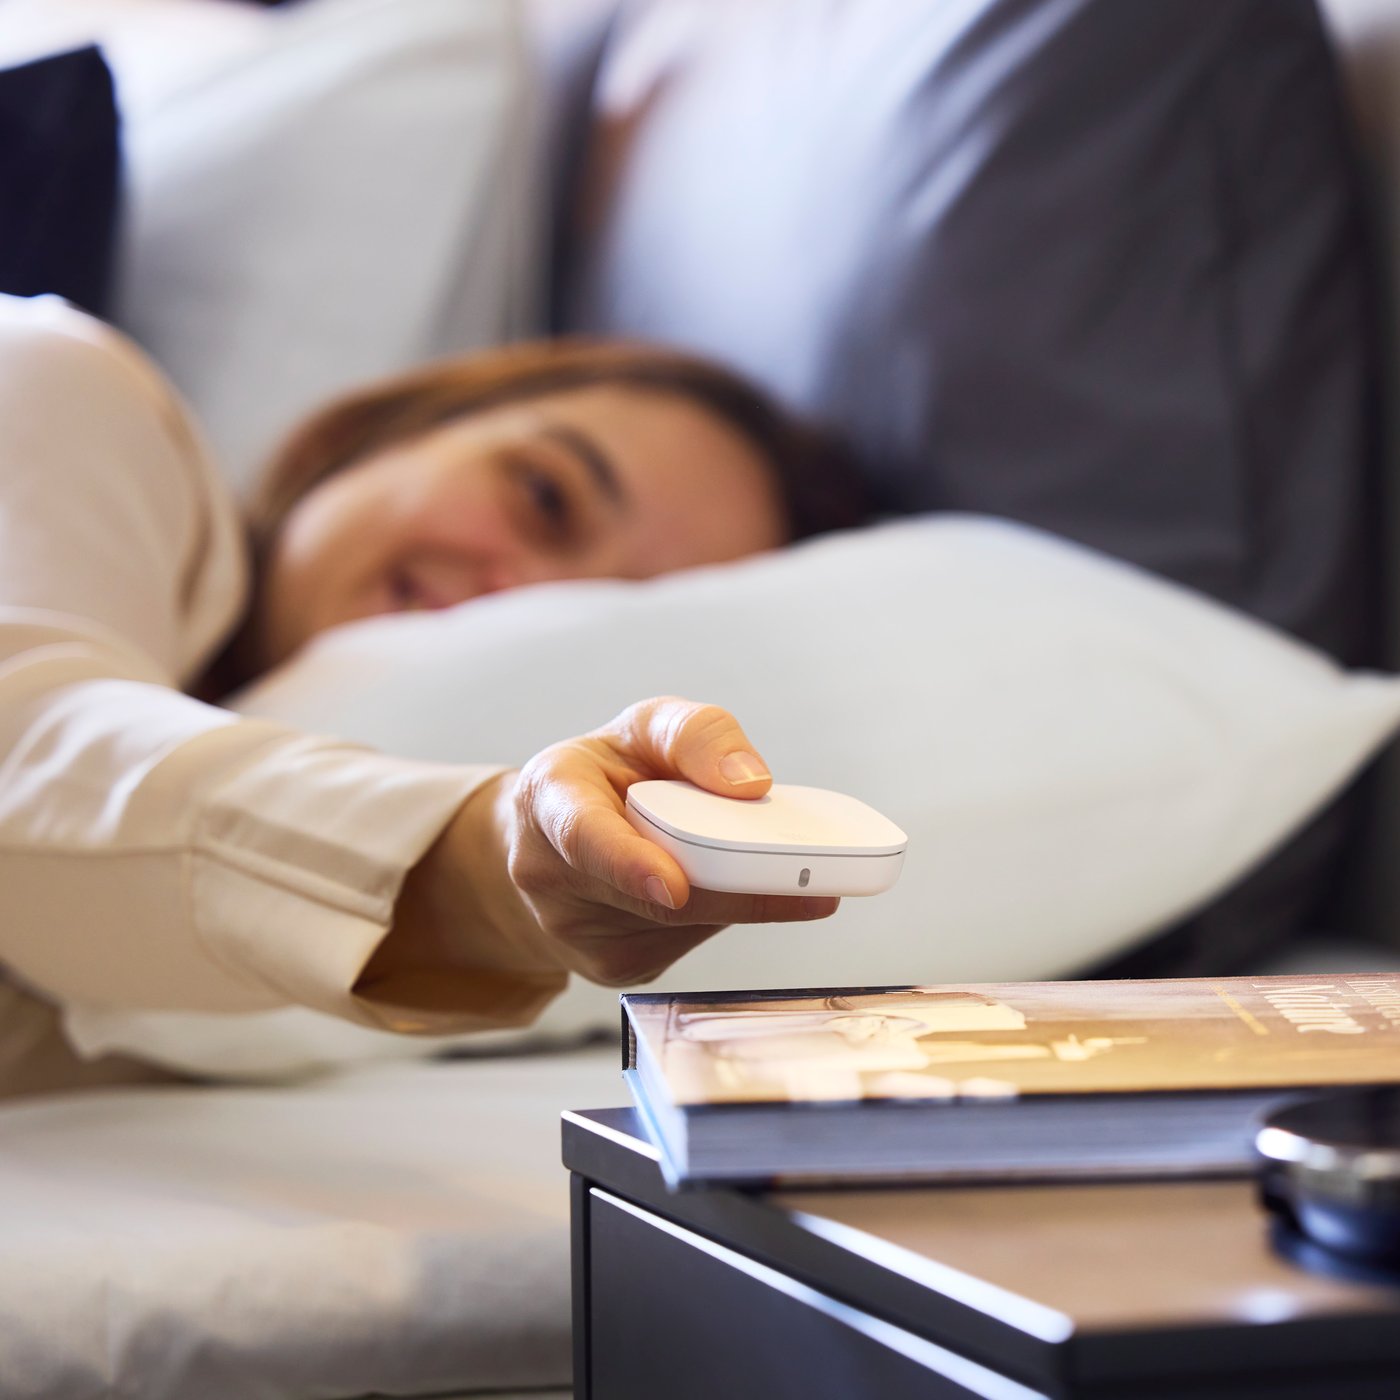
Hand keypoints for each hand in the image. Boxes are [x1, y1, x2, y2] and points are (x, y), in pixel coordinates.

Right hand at [365, 698, 837, 1020]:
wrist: (553, 837)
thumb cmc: (607, 774)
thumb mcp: (646, 728)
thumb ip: (696, 736)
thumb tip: (751, 784)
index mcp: (549, 799)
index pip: (583, 835)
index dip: (628, 864)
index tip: (674, 887)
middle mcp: (547, 873)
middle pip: (652, 899)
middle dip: (733, 892)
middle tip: (812, 886)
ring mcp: (573, 931)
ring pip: (678, 927)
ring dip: (733, 899)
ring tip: (765, 865)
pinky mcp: (606, 967)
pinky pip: (682, 946)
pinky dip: (717, 916)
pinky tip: (718, 887)